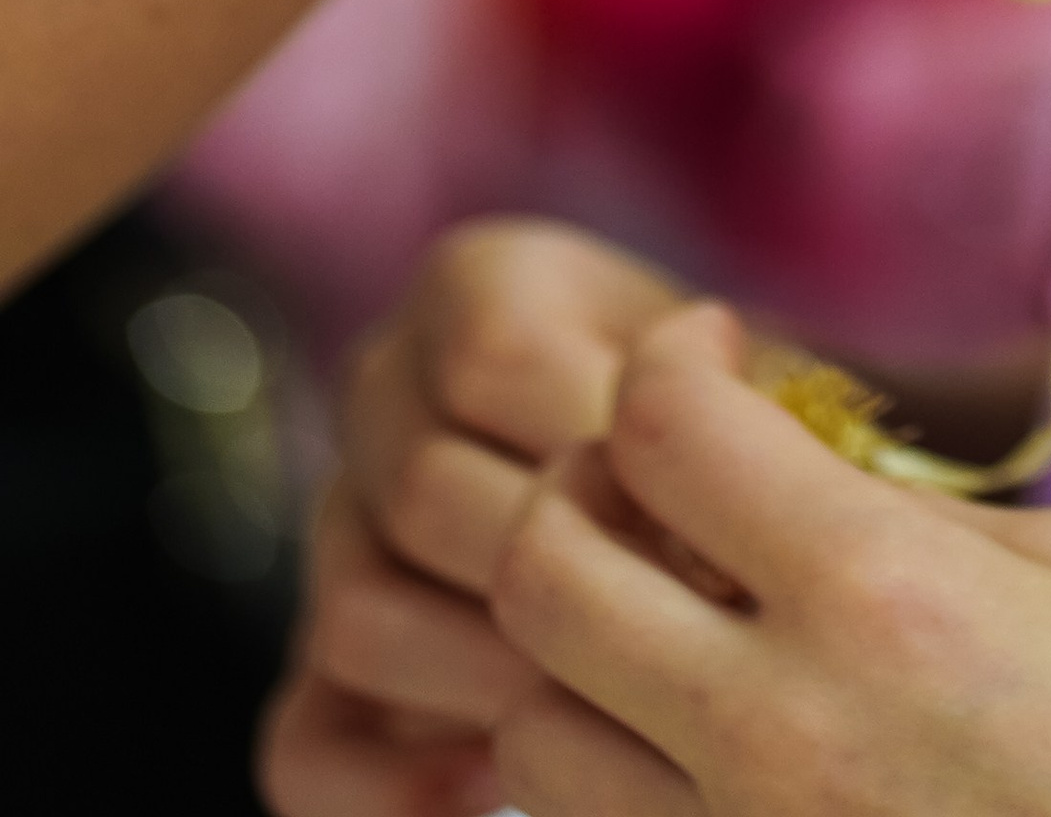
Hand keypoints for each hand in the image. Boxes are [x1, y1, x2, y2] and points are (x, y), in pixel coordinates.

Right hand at [261, 220, 685, 816]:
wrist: (709, 493)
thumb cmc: (744, 425)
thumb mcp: (743, 376)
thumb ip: (727, 423)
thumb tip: (715, 544)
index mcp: (478, 285)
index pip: (500, 359)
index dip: (613, 455)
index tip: (721, 533)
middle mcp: (384, 391)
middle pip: (424, 492)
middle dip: (561, 581)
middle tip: (678, 644)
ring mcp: (339, 532)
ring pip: (357, 614)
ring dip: (485, 679)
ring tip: (607, 711)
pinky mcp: (318, 672)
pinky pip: (305, 746)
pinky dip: (389, 787)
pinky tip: (489, 787)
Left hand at [483, 301, 1050, 816]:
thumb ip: (907, 518)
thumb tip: (787, 478)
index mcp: (881, 596)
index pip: (661, 426)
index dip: (672, 358)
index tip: (718, 352)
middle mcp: (779, 734)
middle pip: (542, 573)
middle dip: (582, 487)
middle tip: (667, 471)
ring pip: (534, 731)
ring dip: (578, 652)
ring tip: (680, 620)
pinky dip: (623, 774)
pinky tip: (716, 735)